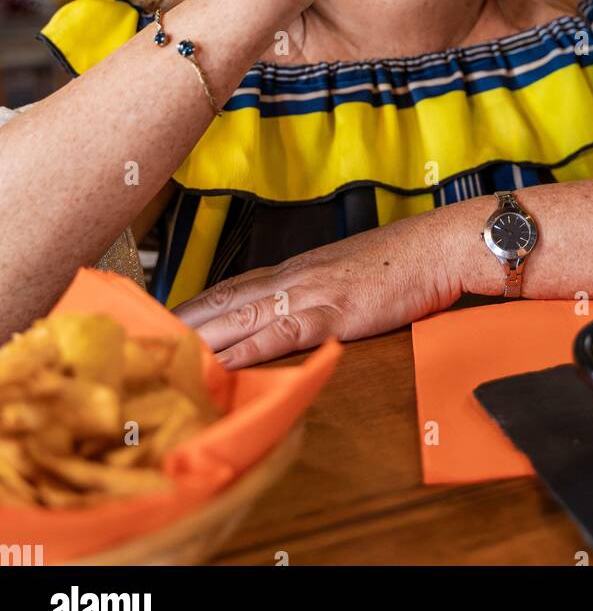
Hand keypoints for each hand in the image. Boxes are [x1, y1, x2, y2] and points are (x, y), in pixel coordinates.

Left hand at [172, 209, 462, 364]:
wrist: (438, 245)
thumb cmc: (402, 262)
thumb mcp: (349, 275)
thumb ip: (318, 292)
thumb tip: (295, 314)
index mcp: (295, 269)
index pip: (230, 287)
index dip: (192, 307)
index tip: (157, 322)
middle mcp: (293, 277)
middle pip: (222, 301)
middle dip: (179, 324)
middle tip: (136, 342)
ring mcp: (310, 293)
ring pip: (239, 317)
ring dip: (198, 338)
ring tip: (159, 355)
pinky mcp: (332, 312)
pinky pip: (279, 335)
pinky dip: (245, 351)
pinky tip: (221, 365)